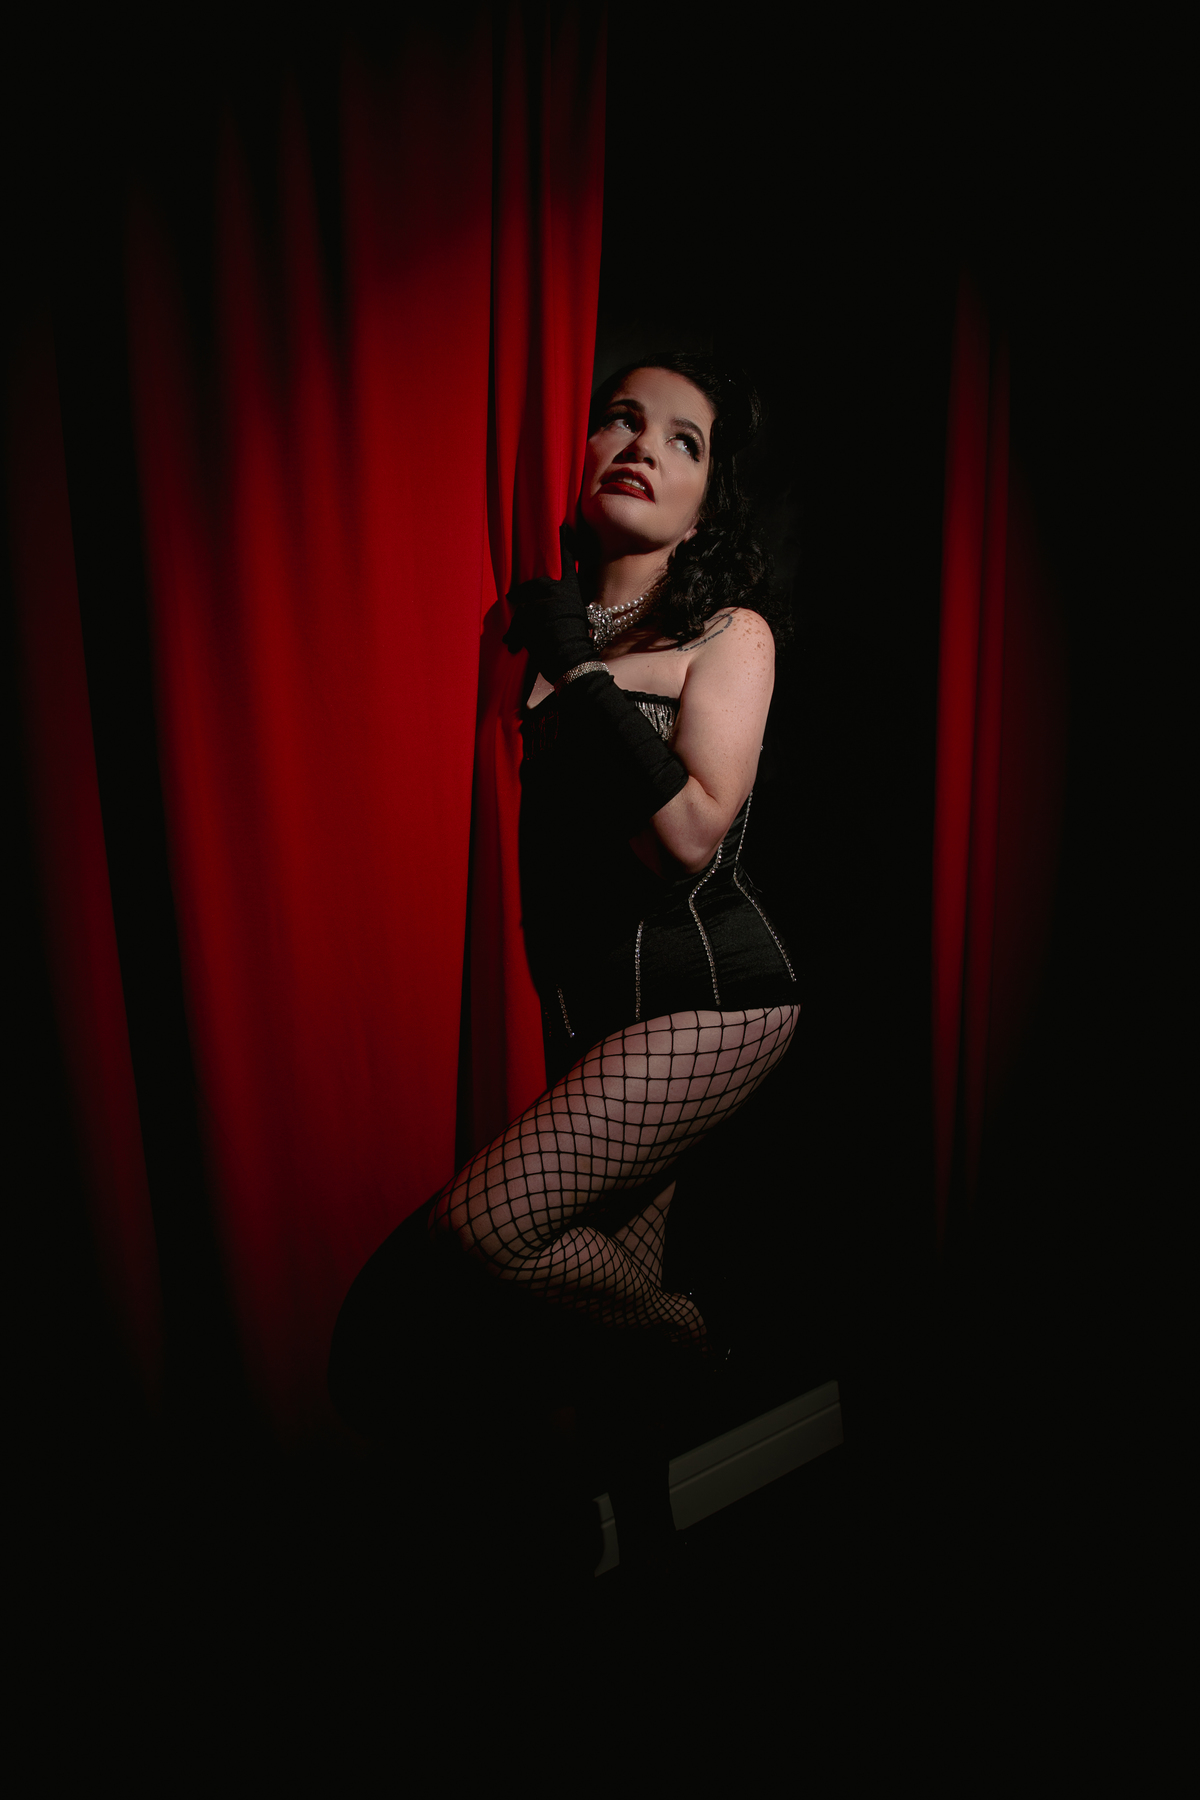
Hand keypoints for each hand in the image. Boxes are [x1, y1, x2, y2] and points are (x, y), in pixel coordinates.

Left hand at [503, 524, 594, 682]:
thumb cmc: (576, 645)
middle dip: (521, 593)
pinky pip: (517, 625)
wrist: (573, 662)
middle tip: (511, 596)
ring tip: (512, 637)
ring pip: (523, 609)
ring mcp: (544, 604)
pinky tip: (511, 646)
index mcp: (571, 590)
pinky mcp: (531, 618)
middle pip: (533, 585)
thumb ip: (562, 606)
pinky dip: (513, 637)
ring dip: (517, 625)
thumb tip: (547, 607)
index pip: (568, 562)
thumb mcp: (576, 618)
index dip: (565, 543)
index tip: (562, 526)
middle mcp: (558, 593)